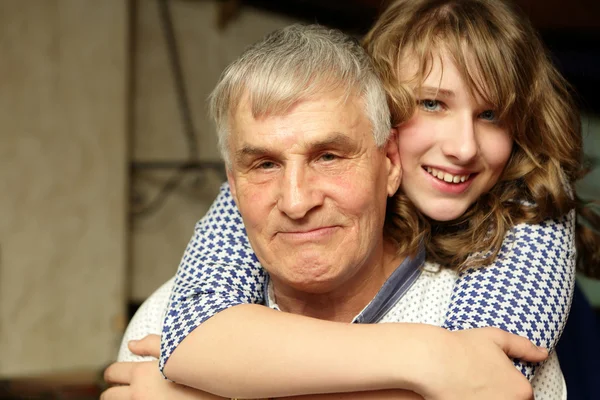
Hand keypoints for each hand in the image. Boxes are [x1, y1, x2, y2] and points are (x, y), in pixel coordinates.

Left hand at [102, 334, 224, 399]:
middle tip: (121, 389)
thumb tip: (131, 344)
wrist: (219, 393)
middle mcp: (139, 394)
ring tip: (135, 396)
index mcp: (142, 374)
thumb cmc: (200, 371)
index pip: (112, 372)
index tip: (117, 374)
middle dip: (113, 390)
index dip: (113, 372)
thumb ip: (152, 344)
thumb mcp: (178, 352)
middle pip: (109, 395)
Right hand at [416, 327, 545, 399]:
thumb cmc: (462, 347)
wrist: (433, 361)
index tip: (492, 378)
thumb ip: (524, 347)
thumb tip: (543, 353)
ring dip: (485, 398)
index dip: (508, 386)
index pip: (523, 395)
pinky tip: (462, 394)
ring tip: (468, 389)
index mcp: (521, 389)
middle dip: (497, 395)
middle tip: (478, 384)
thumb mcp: (496, 338)